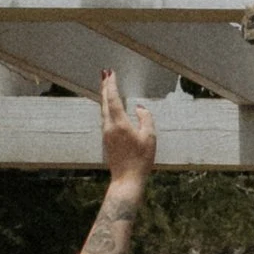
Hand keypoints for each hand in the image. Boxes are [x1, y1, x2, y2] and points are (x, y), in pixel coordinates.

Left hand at [98, 65, 156, 191]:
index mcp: (119, 123)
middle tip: (104, 74)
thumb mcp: (149, 137)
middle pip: (104, 102)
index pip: (113, 99)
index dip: (111, 85)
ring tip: (106, 86)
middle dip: (104, 87)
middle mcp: (109, 126)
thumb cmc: (140, 160)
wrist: (127, 179)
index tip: (110, 73)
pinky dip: (107, 108)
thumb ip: (146, 119)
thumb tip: (140, 108)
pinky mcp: (107, 140)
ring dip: (105, 97)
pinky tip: (110, 107)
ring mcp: (106, 134)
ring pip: (103, 110)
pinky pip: (105, 118)